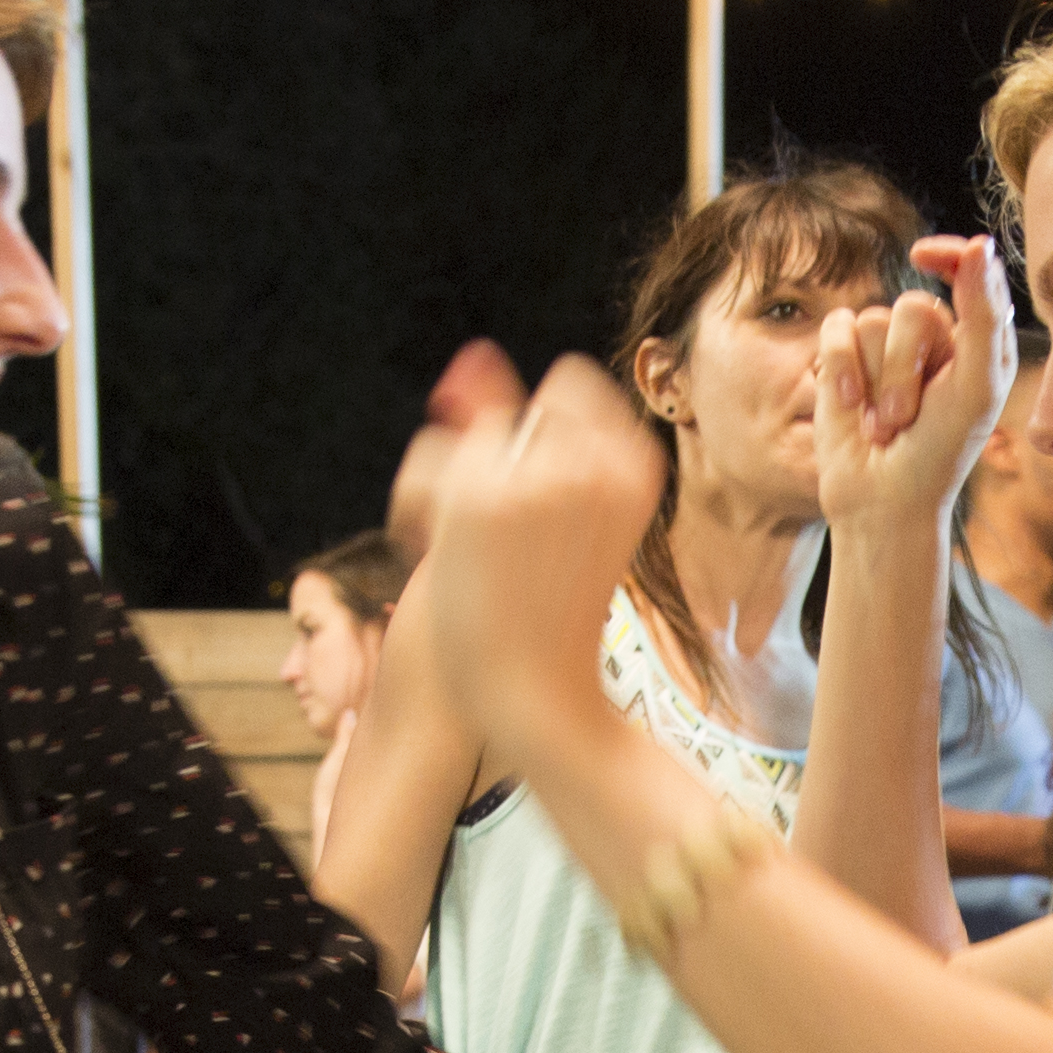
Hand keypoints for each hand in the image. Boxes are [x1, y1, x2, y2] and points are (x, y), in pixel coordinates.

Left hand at [398, 348, 673, 786]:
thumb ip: (517, 429)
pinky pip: (428, 456)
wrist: (536, 699)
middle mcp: (599, 459)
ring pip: (469, 429)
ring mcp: (541, 474)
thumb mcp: (560, 514)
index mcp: (637, 464)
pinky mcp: (481, 497)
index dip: (535, 441)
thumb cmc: (547, 616)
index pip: (567, 391)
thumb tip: (472, 353)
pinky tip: (426, 546)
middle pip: (515, 409)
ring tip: (454, 546)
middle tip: (482, 533)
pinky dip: (415, 501)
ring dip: (447, 480)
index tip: (524, 504)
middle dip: (489, 458)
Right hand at [814, 238, 1013, 540]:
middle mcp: (932, 337)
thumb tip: (979, 244)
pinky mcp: (843, 358)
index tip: (925, 254)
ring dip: (877, 380)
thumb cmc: (940, 452)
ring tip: (886, 424)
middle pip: (913, 306)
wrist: (884, 501)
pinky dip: (842, 370)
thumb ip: (984, 316)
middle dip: (905, 365)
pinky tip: (852, 408)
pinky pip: (837, 327)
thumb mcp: (976, 386)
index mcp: (976, 340)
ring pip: (873, 319)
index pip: (967, 273)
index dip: (948, 256)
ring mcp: (884, 346)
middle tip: (909, 416)